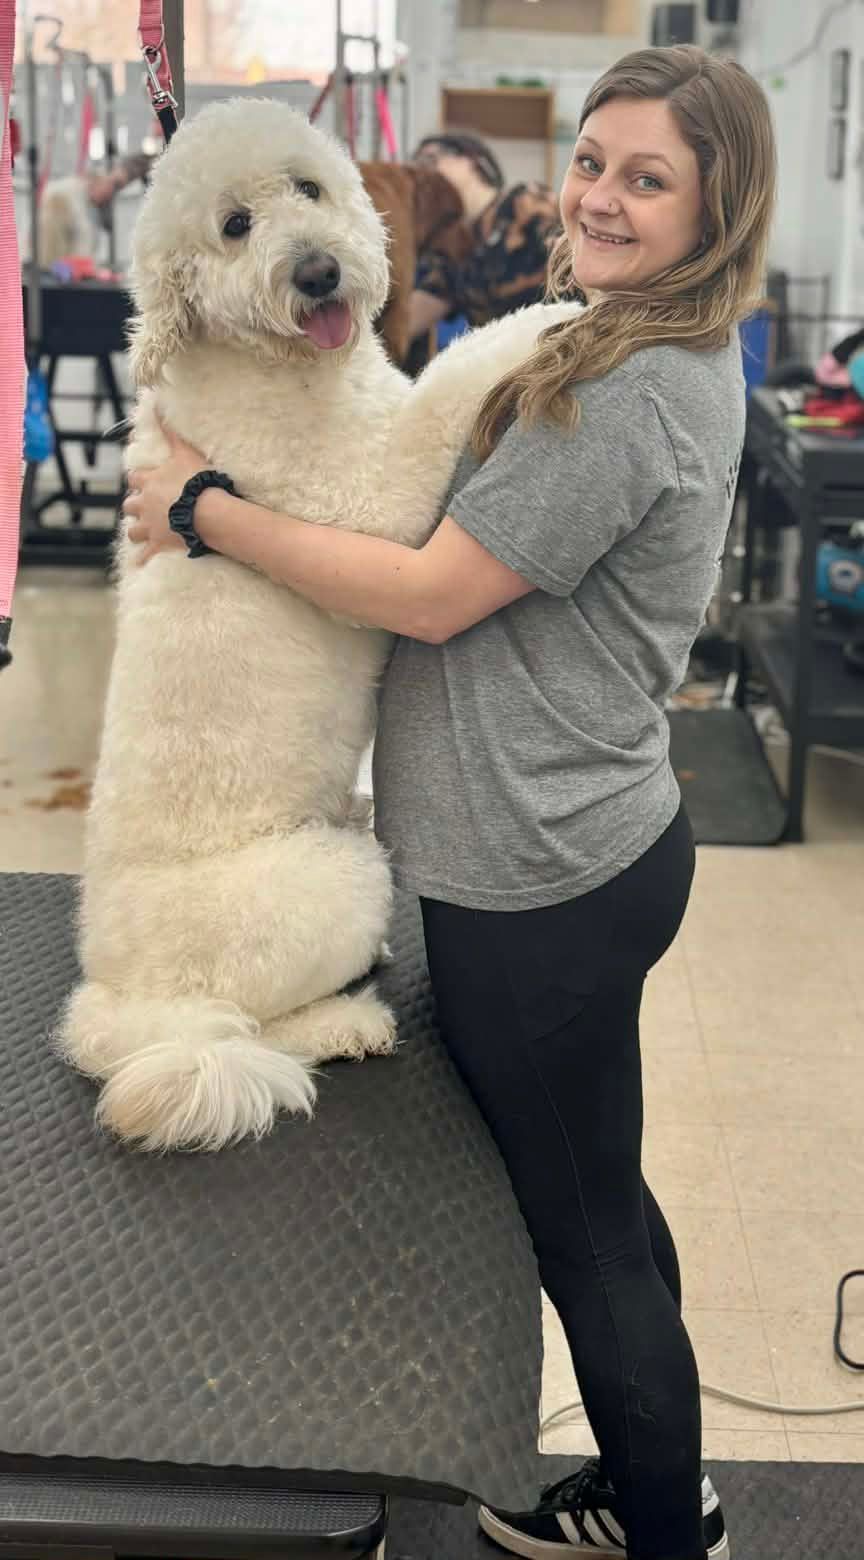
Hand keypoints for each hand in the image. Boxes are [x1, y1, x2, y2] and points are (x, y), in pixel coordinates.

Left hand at [125, 420, 207, 564]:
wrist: (206, 511)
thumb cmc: (196, 481)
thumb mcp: (184, 452)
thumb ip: (170, 431)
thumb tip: (158, 404)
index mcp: (148, 483)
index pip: (134, 479)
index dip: (137, 481)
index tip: (142, 482)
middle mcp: (144, 504)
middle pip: (130, 505)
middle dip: (134, 506)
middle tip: (142, 507)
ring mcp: (150, 526)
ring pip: (133, 530)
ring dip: (136, 529)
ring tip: (141, 531)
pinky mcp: (158, 544)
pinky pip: (146, 554)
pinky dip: (142, 559)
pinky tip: (139, 563)